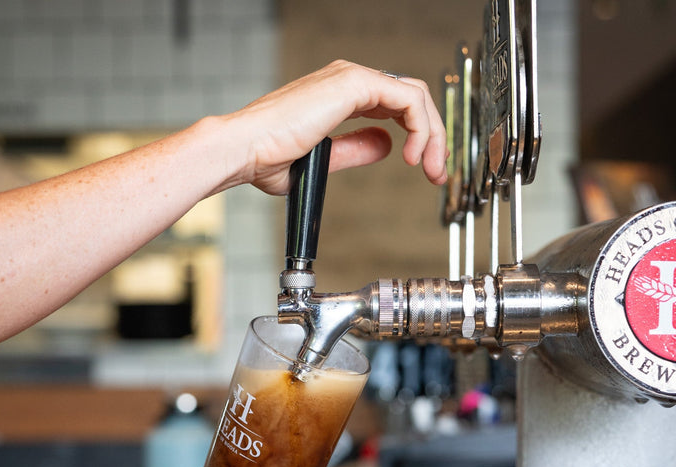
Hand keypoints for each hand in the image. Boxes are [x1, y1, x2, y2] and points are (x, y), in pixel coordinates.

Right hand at [220, 59, 446, 195]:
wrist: (244, 151)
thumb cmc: (264, 158)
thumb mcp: (323, 160)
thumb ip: (355, 149)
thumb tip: (386, 146)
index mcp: (338, 95)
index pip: (394, 106)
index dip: (416, 136)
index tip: (423, 169)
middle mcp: (347, 80)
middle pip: (411, 99)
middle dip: (433, 137)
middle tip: (437, 171)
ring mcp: (351, 78)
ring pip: (415, 96)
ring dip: (432, 135)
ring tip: (430, 168)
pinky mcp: (354, 82)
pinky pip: (408, 99)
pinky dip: (420, 128)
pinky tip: (413, 156)